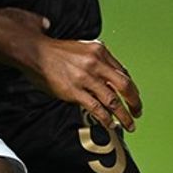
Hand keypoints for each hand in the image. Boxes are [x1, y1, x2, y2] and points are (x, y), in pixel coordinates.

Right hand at [24, 36, 141, 132]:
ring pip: (113, 100)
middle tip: (138, 112)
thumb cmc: (56, 51)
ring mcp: (85, 78)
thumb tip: (111, 76)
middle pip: (125, 85)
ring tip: (129, 124)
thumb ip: (97, 60)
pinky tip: (109, 124)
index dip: (131, 88)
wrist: (34, 51)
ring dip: (124, 115)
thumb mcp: (82, 48)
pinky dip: (106, 118)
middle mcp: (96, 63)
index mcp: (100, 51)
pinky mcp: (74, 91)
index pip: (123, 72)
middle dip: (135, 102)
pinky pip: (96, 108)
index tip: (133, 97)